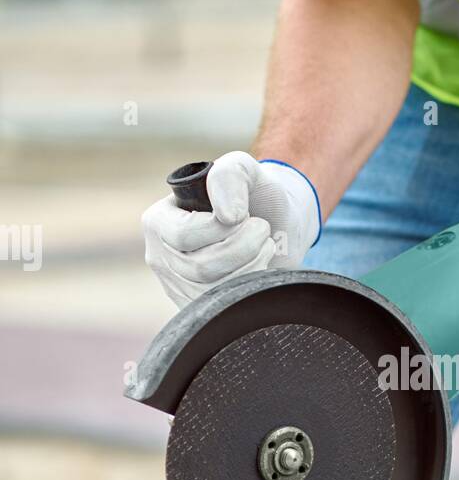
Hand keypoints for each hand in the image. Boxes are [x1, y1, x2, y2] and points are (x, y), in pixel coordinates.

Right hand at [142, 152, 320, 307]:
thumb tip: (227, 215)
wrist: (277, 224)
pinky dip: (250, 287)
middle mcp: (161, 256)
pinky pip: (223, 309)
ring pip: (213, 291)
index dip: (222, 228)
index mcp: (159, 221)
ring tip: (265, 245)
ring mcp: (178, 286)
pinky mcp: (199, 308)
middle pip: (199, 267)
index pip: (183, 234)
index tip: (246, 214)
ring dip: (251, 266)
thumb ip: (230, 175)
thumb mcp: (244, 169)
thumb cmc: (255, 193)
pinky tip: (260, 266)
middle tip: (263, 229)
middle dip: (243, 247)